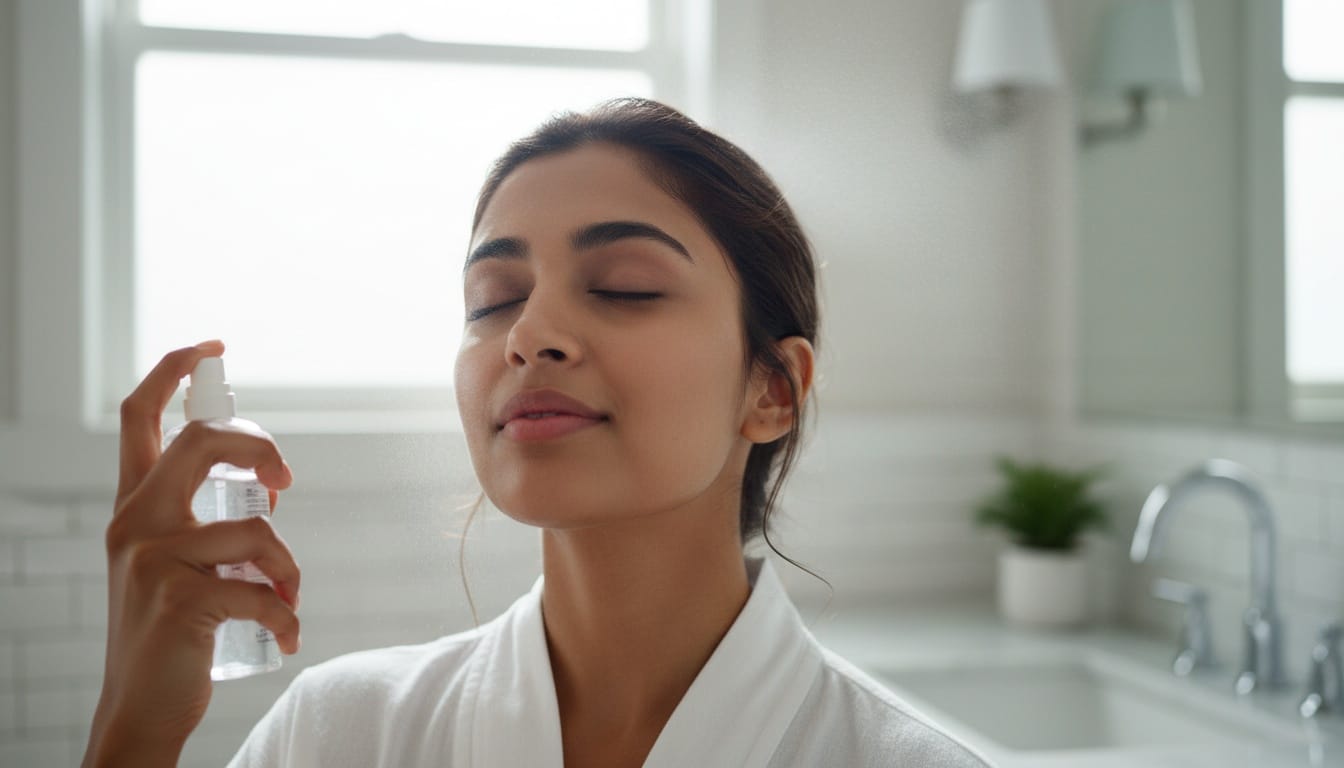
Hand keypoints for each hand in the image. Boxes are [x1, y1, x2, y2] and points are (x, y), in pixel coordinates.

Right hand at [82, 340, 300, 767]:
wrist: (140, 707)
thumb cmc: (172, 631)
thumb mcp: (174, 562)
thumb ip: (205, 519)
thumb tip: (270, 486)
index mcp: (134, 506)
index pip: (139, 417)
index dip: (173, 371)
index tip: (213, 348)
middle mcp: (135, 522)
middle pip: (201, 441)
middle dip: (259, 446)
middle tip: (284, 481)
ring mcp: (153, 559)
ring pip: (256, 528)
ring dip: (289, 565)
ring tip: (288, 597)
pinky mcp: (179, 600)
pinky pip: (264, 589)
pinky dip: (288, 614)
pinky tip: (287, 636)